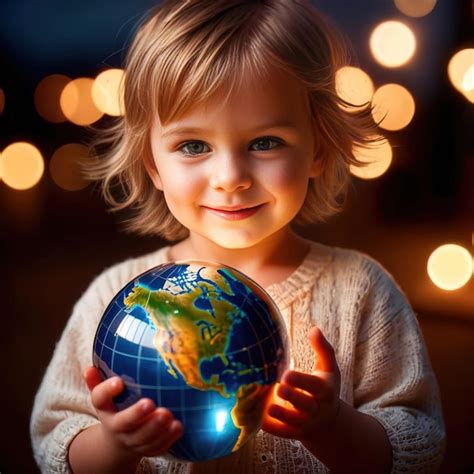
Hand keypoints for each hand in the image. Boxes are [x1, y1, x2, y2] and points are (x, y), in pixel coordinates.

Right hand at [83, 366, 182, 458]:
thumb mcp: (104, 394)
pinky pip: (156, 447)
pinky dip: (168, 438)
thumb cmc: (116, 405)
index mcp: (105, 408)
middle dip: (136, 414)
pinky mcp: (147, 448)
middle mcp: (116, 426)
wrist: (119, 438)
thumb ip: (98, 380)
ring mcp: (132, 440)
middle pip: (123, 423)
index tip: (118, 381)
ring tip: (168, 415)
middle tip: (149, 403)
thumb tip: (90, 367)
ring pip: (142, 438)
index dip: (107, 391)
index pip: (100, 399)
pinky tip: (178, 427)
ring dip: (156, 428)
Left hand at [261, 326, 340, 446]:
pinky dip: (272, 428)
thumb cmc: (325, 386)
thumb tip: (314, 329)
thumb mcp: (329, 368)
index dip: (301, 381)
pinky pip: (283, 433)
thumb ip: (323, 349)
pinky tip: (258, 420)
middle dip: (292, 397)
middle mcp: (316, 408)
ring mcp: (305, 422)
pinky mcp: (294, 433)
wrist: (328, 422)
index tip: (287, 374)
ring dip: (282, 415)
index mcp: (324, 390)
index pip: (315, 386)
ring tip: (268, 407)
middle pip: (305, 404)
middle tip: (279, 387)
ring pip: (294, 422)